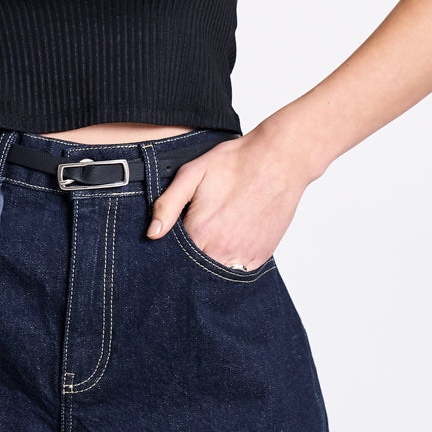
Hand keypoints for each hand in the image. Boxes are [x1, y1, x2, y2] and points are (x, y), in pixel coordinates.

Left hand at [144, 128, 310, 269]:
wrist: (278, 160)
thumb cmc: (235, 163)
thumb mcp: (191, 174)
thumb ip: (167, 205)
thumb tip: (152, 233)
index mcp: (199, 231)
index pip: (174, 256)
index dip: (172, 248)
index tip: (178, 234)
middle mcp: (221, 250)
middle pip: (196, 268)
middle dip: (191, 257)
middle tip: (201, 229)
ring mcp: (243, 255)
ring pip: (218, 271)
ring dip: (212, 259)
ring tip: (217, 233)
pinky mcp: (261, 256)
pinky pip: (240, 269)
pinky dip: (233, 259)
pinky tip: (233, 236)